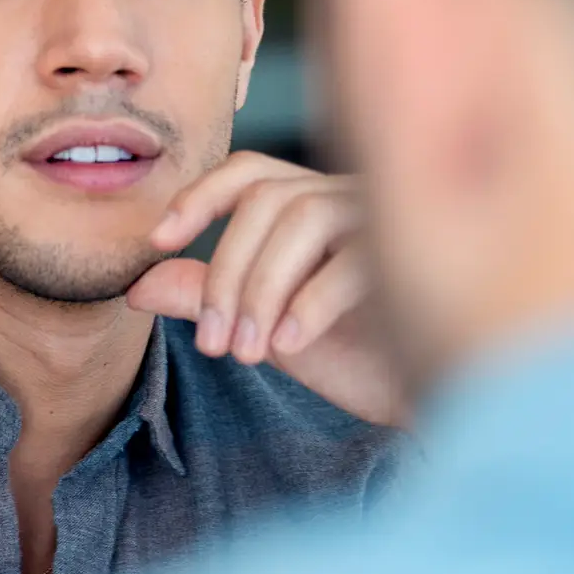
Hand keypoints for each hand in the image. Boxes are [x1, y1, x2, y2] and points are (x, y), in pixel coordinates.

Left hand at [126, 151, 409, 427]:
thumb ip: (207, 300)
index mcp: (315, 205)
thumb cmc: (356, 356)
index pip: (248, 172)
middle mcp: (352, 197)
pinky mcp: (423, 253)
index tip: (157, 242)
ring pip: (302, 217)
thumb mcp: (263, 328)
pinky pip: (353, 260)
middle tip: (212, 344)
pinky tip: (288, 349)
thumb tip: (136, 286)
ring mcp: (392, 217)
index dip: (198, 196)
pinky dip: (310, 305)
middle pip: (266, 200)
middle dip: (225, 273)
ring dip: (261, 290)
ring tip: (247, 352)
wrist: (436, 401)